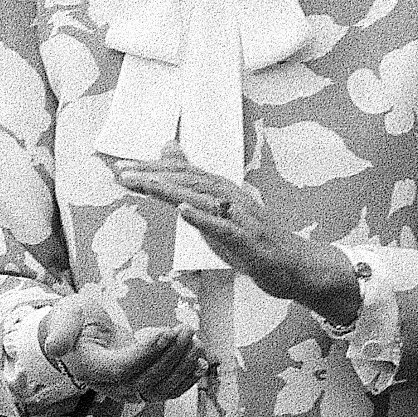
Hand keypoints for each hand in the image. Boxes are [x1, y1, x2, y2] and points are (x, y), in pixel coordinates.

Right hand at [34, 291, 201, 400]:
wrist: (78, 335)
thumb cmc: (74, 321)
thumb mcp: (64, 315)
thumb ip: (61, 329)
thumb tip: (54, 346)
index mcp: (90, 368)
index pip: (123, 369)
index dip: (146, 354)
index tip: (166, 332)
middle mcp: (108, 385)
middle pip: (144, 380)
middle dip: (170, 356)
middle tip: (186, 330)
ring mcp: (126, 389)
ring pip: (158, 389)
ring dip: (182, 368)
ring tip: (197, 342)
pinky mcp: (140, 386)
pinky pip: (165, 391)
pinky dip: (186, 380)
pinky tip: (201, 363)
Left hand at [113, 159, 361, 322]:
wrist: (296, 266)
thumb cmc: (255, 239)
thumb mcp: (219, 210)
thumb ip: (193, 183)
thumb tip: (169, 150)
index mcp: (222, 190)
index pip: (183, 173)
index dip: (152, 169)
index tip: (122, 169)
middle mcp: (230, 197)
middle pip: (188, 180)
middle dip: (153, 174)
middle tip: (121, 173)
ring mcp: (241, 218)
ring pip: (202, 197)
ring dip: (170, 189)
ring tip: (143, 183)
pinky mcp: (249, 241)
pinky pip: (224, 228)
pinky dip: (203, 217)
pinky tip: (183, 210)